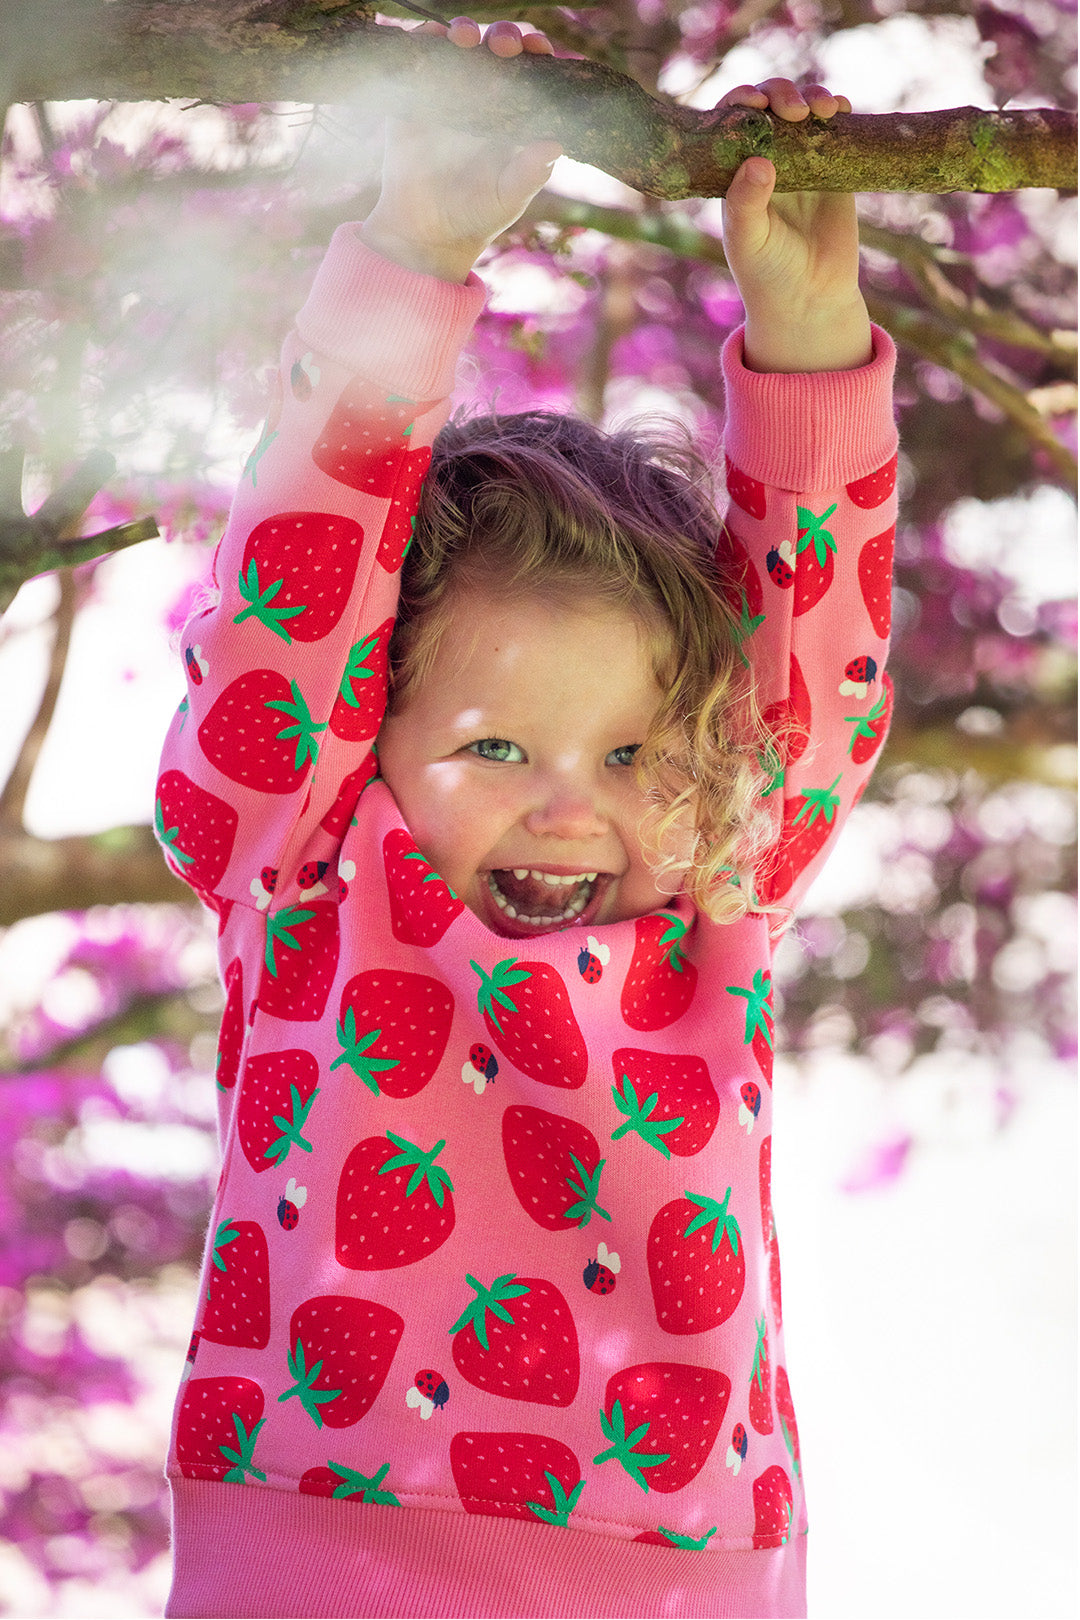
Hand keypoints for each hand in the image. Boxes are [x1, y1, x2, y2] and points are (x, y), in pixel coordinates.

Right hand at [361, 18, 562, 283]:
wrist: (426, 235)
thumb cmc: (475, 218)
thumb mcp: (507, 199)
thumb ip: (529, 173)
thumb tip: (555, 144)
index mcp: (512, 116)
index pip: (529, 72)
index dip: (534, 53)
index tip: (535, 48)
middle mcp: (482, 99)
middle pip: (495, 51)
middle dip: (502, 37)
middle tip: (503, 46)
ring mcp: (446, 96)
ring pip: (458, 48)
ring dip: (463, 32)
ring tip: (463, 37)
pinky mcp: (413, 101)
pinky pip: (418, 61)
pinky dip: (422, 41)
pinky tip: (429, 36)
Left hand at [719, 80, 871, 371]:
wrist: (809, 299)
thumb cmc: (766, 273)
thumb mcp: (748, 240)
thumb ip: (746, 203)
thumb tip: (759, 160)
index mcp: (735, 173)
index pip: (731, 123)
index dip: (740, 102)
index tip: (753, 103)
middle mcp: (766, 160)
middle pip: (769, 106)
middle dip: (779, 93)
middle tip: (793, 110)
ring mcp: (801, 162)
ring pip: (804, 110)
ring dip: (812, 95)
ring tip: (823, 109)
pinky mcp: (834, 169)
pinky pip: (836, 130)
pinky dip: (840, 111)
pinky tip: (842, 109)